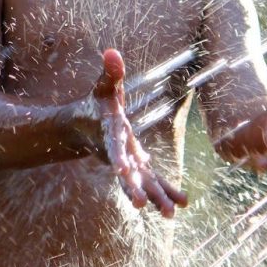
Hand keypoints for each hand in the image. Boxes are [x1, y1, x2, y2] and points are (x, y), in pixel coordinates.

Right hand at [92, 48, 187, 217]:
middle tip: (140, 204)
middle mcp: (117, 153)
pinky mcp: (136, 167)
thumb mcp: (102, 87)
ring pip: (142, 183)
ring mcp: (127, 163)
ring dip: (155, 197)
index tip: (120, 169)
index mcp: (109, 132)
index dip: (117, 156)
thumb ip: (109, 73)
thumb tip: (112, 51)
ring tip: (171, 214)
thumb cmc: (95, 104)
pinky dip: (166, 191)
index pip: (112, 145)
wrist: (83, 128)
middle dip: (133, 188)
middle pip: (125, 173)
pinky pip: (152, 181)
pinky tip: (183, 203)